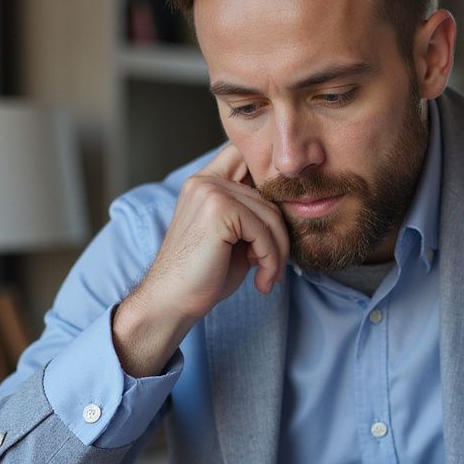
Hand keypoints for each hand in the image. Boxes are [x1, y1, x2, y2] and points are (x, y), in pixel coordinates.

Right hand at [113, 144, 289, 375]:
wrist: (172, 301)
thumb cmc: (204, 275)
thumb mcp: (235, 239)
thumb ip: (254, 216)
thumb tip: (292, 208)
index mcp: (206, 182)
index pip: (248, 161)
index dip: (268, 188)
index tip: (272, 230)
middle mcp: (206, 181)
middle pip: (268, 195)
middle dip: (279, 235)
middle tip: (274, 267)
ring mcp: (210, 191)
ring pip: (270, 215)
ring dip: (277, 252)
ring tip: (267, 277)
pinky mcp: (219, 209)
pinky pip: (263, 231)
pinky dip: (271, 260)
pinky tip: (261, 282)